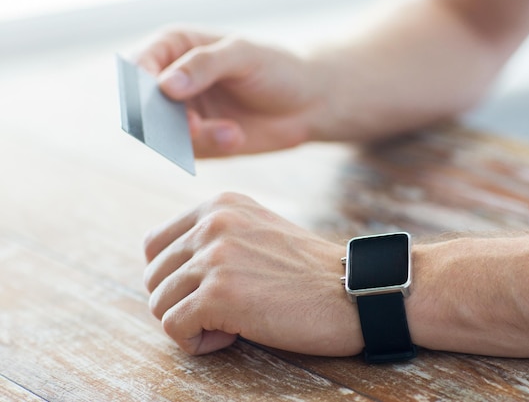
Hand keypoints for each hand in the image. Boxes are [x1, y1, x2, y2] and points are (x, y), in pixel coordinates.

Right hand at [135, 28, 330, 157]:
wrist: (307, 103)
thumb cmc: (277, 68)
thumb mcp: (244, 55)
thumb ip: (204, 65)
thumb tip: (164, 85)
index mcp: (175, 47)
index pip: (139, 65)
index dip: (142, 84)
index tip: (163, 97)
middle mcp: (172, 80)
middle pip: (144, 105)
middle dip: (167, 120)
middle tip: (196, 126)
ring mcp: (185, 112)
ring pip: (165, 134)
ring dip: (197, 137)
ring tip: (232, 132)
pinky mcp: (200, 140)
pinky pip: (190, 151)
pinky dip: (213, 146)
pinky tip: (237, 135)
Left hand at [143, 192, 362, 355]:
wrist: (355, 292)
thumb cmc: (310, 273)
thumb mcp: (259, 232)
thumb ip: (216, 238)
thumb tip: (168, 270)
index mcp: (221, 204)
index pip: (155, 243)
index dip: (173, 277)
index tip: (207, 291)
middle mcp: (213, 223)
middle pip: (154, 276)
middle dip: (181, 302)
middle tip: (223, 311)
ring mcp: (215, 257)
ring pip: (159, 303)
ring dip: (190, 323)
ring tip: (232, 323)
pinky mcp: (219, 293)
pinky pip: (174, 327)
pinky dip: (197, 342)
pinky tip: (233, 336)